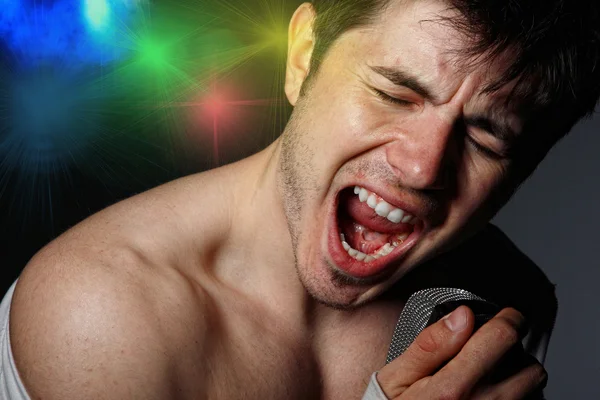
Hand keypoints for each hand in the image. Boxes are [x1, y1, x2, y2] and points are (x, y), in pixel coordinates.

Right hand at [376, 306, 547, 398]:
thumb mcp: (396, 377)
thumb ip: (429, 345)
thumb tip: (462, 316)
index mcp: (452, 389)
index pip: (502, 339)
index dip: (508, 319)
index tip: (505, 316)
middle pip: (529, 368)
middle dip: (513, 353)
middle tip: (489, 351)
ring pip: (532, 390)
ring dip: (516, 378)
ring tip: (487, 377)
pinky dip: (513, 397)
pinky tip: (486, 395)